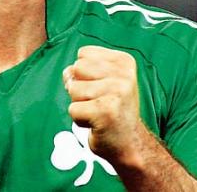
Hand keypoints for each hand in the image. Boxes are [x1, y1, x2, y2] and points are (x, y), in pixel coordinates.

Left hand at [63, 46, 141, 166]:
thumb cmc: (112, 109)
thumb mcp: (102, 81)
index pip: (83, 53)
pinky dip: (79, 119)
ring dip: (79, 104)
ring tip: (97, 112)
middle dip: (80, 87)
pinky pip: (73, 109)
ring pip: (73, 89)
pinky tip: (96, 123)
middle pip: (77, 68)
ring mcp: (117, 92)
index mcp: (124, 61)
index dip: (84, 73)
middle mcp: (124, 74)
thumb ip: (81, 70)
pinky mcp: (106, 112)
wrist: (129, 143)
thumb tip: (67, 72)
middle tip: (98, 102)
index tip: (101, 88)